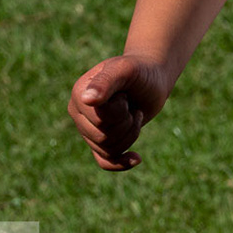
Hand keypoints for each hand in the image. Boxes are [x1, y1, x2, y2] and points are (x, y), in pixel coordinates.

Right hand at [67, 55, 173, 170]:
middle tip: (131, 104)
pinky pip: (105, 161)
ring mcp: (88, 128)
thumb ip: (107, 81)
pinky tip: (136, 158)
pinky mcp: (101, 141)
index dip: (120, 111)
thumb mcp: (126, 70)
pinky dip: (120, 163)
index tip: (125, 94)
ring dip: (131, 133)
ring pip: (109, 149)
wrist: (153, 78)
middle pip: (103, 138)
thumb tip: (86, 100)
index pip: (100, 120)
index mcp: (79, 94)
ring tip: (134, 112)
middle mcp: (79, 112)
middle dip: (126, 123)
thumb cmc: (139, 70)